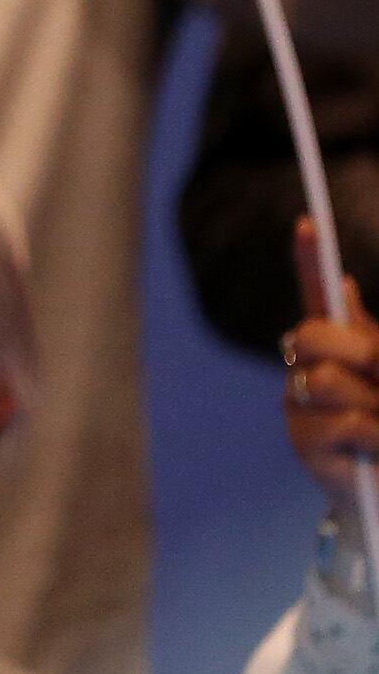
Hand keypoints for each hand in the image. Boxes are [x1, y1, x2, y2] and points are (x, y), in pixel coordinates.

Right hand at [285, 217, 378, 505]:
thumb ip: (371, 340)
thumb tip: (346, 283)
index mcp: (339, 348)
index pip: (318, 296)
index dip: (310, 259)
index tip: (309, 223)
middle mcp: (311, 368)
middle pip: (314, 334)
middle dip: (354, 350)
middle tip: (378, 372)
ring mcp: (303, 405)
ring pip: (327, 380)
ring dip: (372, 404)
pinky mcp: (304, 444)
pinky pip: (343, 422)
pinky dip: (373, 436)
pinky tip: (376, 450)